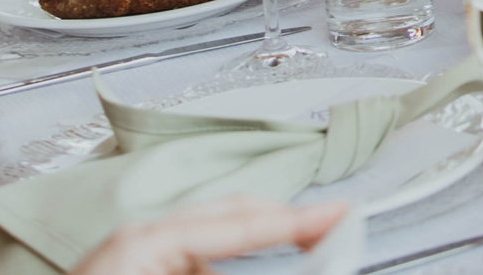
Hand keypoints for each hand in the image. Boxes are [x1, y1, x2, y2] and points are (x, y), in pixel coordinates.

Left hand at [69, 196, 349, 274]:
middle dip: (284, 229)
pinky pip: (196, 260)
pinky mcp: (139, 267)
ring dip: (256, 249)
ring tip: (301, 249)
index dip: (299, 220)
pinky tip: (254, 265)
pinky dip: (225, 263)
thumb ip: (228, 269)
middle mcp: (143, 239)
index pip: (243, 221)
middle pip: (232, 218)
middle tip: (333, 236)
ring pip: (217, 242)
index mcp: (149, 239)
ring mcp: (139, 255)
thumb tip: (294, 261)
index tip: (343, 214)